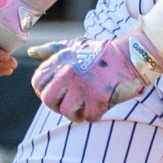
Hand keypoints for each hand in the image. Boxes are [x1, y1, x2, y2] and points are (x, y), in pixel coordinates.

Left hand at [28, 29, 157, 121]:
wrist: (131, 55)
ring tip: (84, 105)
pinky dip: (92, 114)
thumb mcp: (75, 46)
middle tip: (68, 103)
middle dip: (56, 105)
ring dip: (75, 112)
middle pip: (48, 100)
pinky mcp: (99, 99)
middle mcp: (68, 74)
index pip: (38, 83)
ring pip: (66, 111)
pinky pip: (87, 117)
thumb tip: (31, 53)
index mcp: (61, 61)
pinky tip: (98, 106)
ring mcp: (83, 87)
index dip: (44, 91)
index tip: (56, 92)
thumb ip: (52, 51)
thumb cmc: (100, 52)